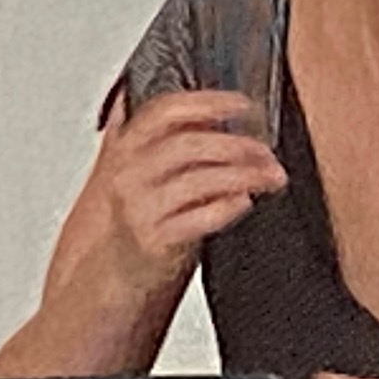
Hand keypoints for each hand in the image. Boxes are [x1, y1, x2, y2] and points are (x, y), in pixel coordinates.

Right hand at [91, 89, 285, 293]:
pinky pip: (197, 218)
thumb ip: (169, 138)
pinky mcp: (153, 241)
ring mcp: (139, 208)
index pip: (164, 111)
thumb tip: (214, 111)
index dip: (206, 102)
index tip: (243, 104)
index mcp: (126, 147)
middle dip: (236, 145)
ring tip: (270, 176)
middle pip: (188, 144)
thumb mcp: (143, 171)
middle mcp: (129, 174)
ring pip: (198, 180)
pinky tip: (244, 201)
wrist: (108, 275)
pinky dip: (226, 207)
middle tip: (266, 152)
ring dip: (243, 175)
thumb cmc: (137, 217)